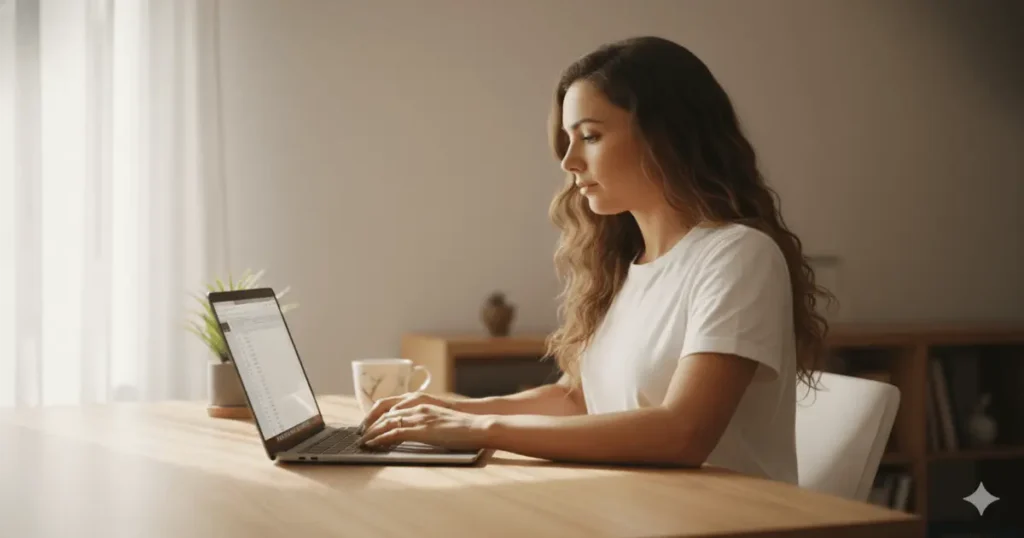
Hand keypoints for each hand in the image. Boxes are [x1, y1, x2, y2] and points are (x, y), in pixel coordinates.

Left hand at [357, 404, 493, 449]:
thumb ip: (426, 421)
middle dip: (370, 424)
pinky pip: (393, 433)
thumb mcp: (440, 420)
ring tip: (362, 441)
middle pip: (385, 413)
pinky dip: (380, 438)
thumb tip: (419, 430)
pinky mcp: (420, 429)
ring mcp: (418, 417)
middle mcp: (417, 407)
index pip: (391, 407)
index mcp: (421, 403)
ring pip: (386, 422)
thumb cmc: (463, 426)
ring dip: (371, 432)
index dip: (377, 416)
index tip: (369, 425)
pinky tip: (373, 444)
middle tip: (360, 434)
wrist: (477, 425)